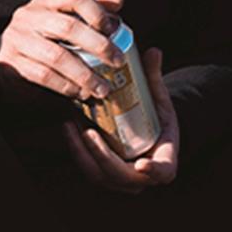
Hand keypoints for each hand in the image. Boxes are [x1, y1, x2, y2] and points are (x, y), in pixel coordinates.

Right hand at [0, 0, 126, 105]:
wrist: (12, 58)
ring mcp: (17, 38)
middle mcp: (29, 15)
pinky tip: (80, 92)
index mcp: (46, 0)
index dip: (97, 12)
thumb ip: (92, 8)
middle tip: (117, 61)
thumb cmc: (46, 36)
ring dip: (85, 75)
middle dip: (98, 46)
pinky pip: (44, 75)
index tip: (113, 30)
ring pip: (56, 56)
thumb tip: (116, 0)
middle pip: (68, 27)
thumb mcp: (67, 17)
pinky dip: (66, 86)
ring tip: (102, 87)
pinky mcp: (11, 61)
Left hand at [64, 44, 181, 195]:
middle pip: (121, 176)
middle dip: (102, 156)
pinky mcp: (103, 175)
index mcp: (164, 161)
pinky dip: (76, 150)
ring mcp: (121, 180)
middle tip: (89, 132)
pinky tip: (67, 127)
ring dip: (82, 153)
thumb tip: (154, 50)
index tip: (142, 164)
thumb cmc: (156, 116)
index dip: (153, 171)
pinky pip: (88, 168)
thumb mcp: (159, 98)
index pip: (162, 172)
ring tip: (70, 126)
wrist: (148, 134)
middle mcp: (142, 177)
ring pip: (99, 175)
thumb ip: (154, 78)